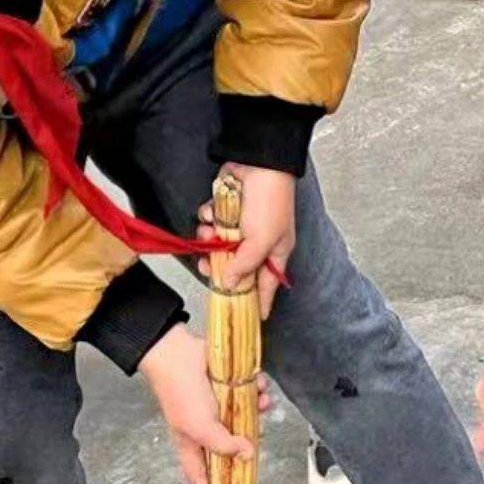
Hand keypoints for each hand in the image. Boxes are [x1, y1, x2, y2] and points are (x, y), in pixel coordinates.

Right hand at [134, 319, 252, 483]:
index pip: (199, 475)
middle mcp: (207, 428)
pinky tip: (261, 387)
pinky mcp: (230, 388)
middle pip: (231, 449)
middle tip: (259, 446)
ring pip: (246, 420)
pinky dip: (258, 392)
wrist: (178, 353)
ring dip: (259, 411)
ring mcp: (220, 408)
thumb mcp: (199, 428)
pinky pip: (251, 396)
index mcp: (192, 443)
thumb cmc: (182, 395)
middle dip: (247, 445)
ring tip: (263, 402)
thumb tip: (248, 455)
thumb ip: (223, 446)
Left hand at [207, 165, 295, 316]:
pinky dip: (208, 218)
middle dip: (220, 266)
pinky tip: (211, 213)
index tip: (253, 319)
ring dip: (211, 240)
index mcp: (275, 252)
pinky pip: (212, 223)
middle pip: (235, 266)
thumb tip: (231, 284)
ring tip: (210, 231)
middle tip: (209, 266)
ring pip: (219, 245)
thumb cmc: (270, 202)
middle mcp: (257, 242)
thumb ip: (246, 264)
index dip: (260, 301)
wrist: (257, 164)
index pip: (267, 285)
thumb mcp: (262, 240)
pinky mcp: (226, 210)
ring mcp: (240, 227)